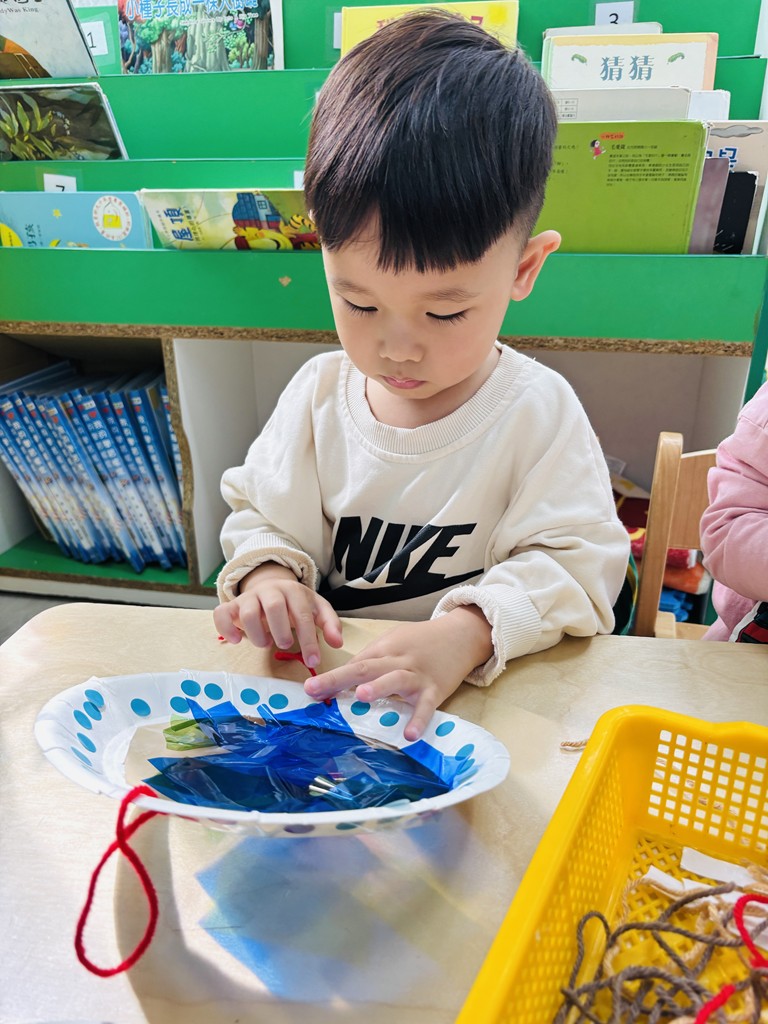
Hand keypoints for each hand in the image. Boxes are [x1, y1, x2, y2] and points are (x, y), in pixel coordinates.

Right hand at [213, 563, 342, 668]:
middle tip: (285, 645)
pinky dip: (226, 628)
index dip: (309, 640)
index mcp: (294, 591)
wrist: (271, 586)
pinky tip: (236, 640)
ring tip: (265, 643)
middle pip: (274, 607)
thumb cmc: (296, 603)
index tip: (313, 661)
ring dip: (256, 633)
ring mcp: (249, 597)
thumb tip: (337, 643)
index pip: (303, 615)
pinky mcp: (232, 605)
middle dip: (281, 630)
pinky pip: (221, 613)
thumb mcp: (317, 609)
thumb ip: (330, 624)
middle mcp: (271, 591)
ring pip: (247, 611)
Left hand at [304, 606, 492, 740]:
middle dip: (339, 679)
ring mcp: (418, 675)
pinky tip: (409, 734)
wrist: (461, 634)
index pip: (354, 663)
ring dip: (379, 687)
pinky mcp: (436, 689)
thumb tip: (344, 681)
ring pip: (396, 678)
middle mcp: (398, 659)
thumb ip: (372, 660)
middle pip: (366, 667)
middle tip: (316, 690)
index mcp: (384, 648)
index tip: (309, 689)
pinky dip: (418, 719)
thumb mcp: (394, 642)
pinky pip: (427, 705)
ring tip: (360, 697)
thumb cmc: (422, 641)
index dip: (332, 676)